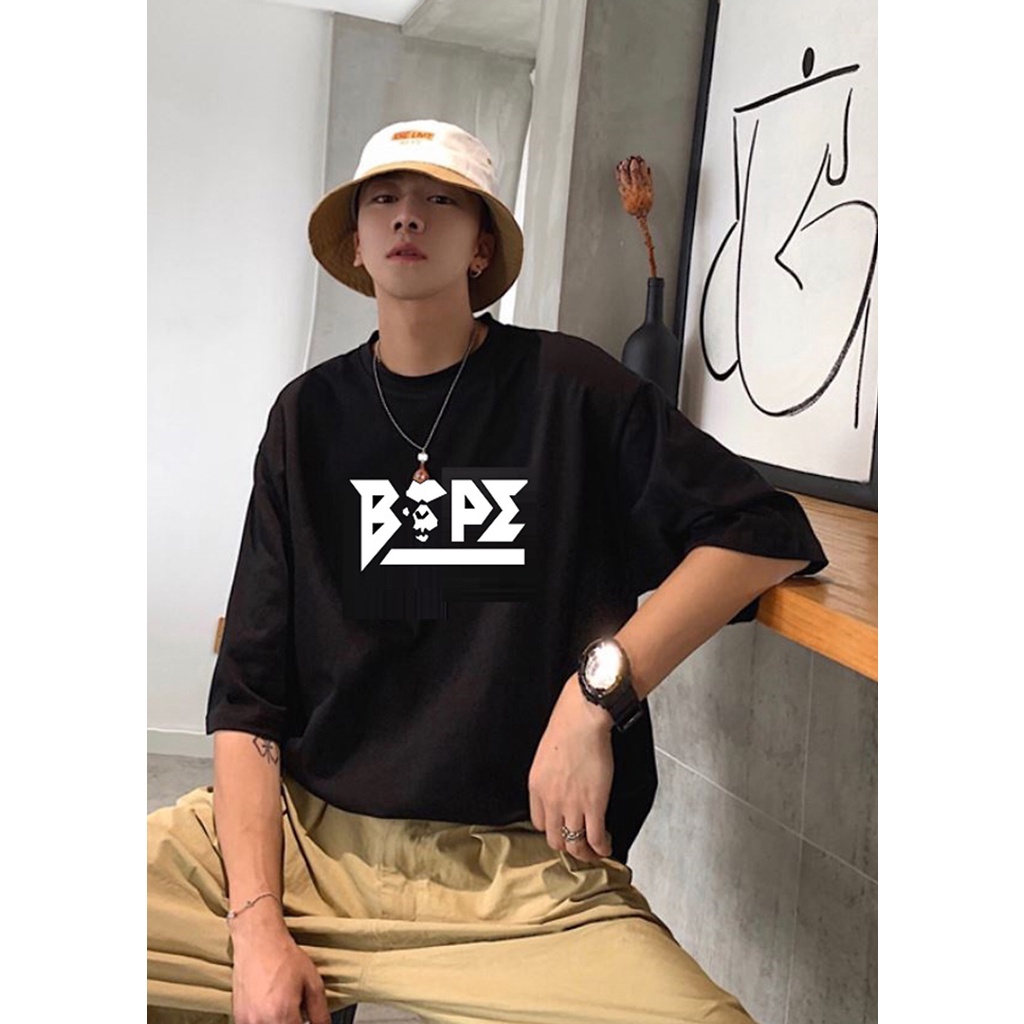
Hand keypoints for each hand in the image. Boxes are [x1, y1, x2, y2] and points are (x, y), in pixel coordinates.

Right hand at [229, 901, 330, 1023]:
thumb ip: (320, 1012)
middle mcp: (261, 1022)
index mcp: (282, 1015)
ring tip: (283, 1009)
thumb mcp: (312, 982)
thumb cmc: (284, 958)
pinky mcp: (238, 1018)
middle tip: (297, 1014)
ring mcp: (247, 1021)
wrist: (258, 941)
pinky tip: (271, 1010)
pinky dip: (265, 1021)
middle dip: (291, 1023)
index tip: (305, 1020)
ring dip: (279, 1022)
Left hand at [528, 674, 614, 862]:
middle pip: (554, 839)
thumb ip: (549, 775)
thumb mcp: (546, 754)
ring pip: (574, 844)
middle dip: (568, 847)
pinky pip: (595, 838)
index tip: (562, 829)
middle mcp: (550, 800)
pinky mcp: (593, 805)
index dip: (553, 829)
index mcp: (536, 787)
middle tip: (579, 847)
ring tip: (594, 852)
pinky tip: (607, 846)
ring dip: (585, 853)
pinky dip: (601, 848)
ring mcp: (571, 805)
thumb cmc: (567, 727)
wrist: (581, 720)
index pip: (538, 822)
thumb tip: (560, 781)